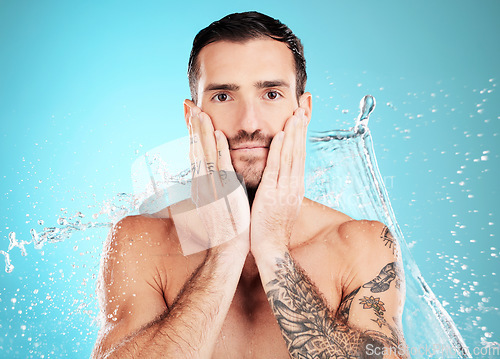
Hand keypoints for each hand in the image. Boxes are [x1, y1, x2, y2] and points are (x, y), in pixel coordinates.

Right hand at [185, 100, 249, 256]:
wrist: (228, 246)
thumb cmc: (222, 226)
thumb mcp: (212, 202)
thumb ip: (209, 188)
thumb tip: (206, 178)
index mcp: (201, 183)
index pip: (195, 153)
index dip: (191, 133)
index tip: (189, 115)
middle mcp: (204, 182)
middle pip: (196, 149)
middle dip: (193, 127)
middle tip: (190, 105)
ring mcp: (213, 186)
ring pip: (206, 154)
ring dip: (202, 132)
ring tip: (200, 112)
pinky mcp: (225, 191)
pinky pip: (221, 167)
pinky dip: (218, 150)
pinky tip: (218, 135)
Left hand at [250, 107, 307, 256]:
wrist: (271, 249)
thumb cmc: (272, 228)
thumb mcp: (282, 205)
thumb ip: (283, 188)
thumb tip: (283, 177)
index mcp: (295, 187)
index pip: (300, 157)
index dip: (301, 137)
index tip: (302, 119)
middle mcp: (294, 186)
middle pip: (299, 152)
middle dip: (301, 130)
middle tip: (303, 108)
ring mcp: (285, 190)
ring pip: (291, 156)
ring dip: (293, 134)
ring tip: (295, 114)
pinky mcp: (272, 194)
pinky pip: (276, 168)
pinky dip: (279, 151)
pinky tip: (280, 135)